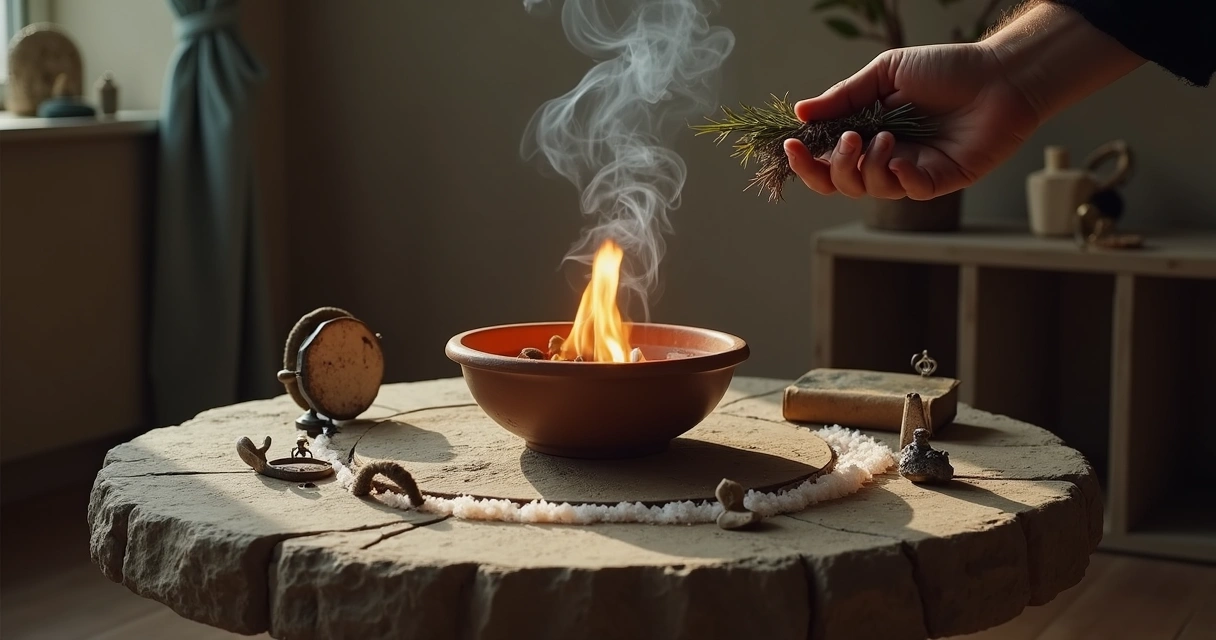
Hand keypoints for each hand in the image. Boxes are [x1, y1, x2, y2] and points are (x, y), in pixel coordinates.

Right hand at [783, 42, 1041, 199]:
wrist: (999, 76)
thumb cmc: (946, 69)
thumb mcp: (886, 74)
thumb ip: (845, 96)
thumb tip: (801, 113)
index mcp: (866, 131)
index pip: (826, 158)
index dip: (806, 160)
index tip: (791, 146)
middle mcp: (884, 155)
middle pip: (841, 183)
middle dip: (834, 168)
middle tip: (848, 142)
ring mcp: (910, 170)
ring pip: (870, 188)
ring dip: (868, 167)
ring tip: (885, 138)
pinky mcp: (939, 180)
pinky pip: (909, 192)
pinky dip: (900, 179)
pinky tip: (904, 160)